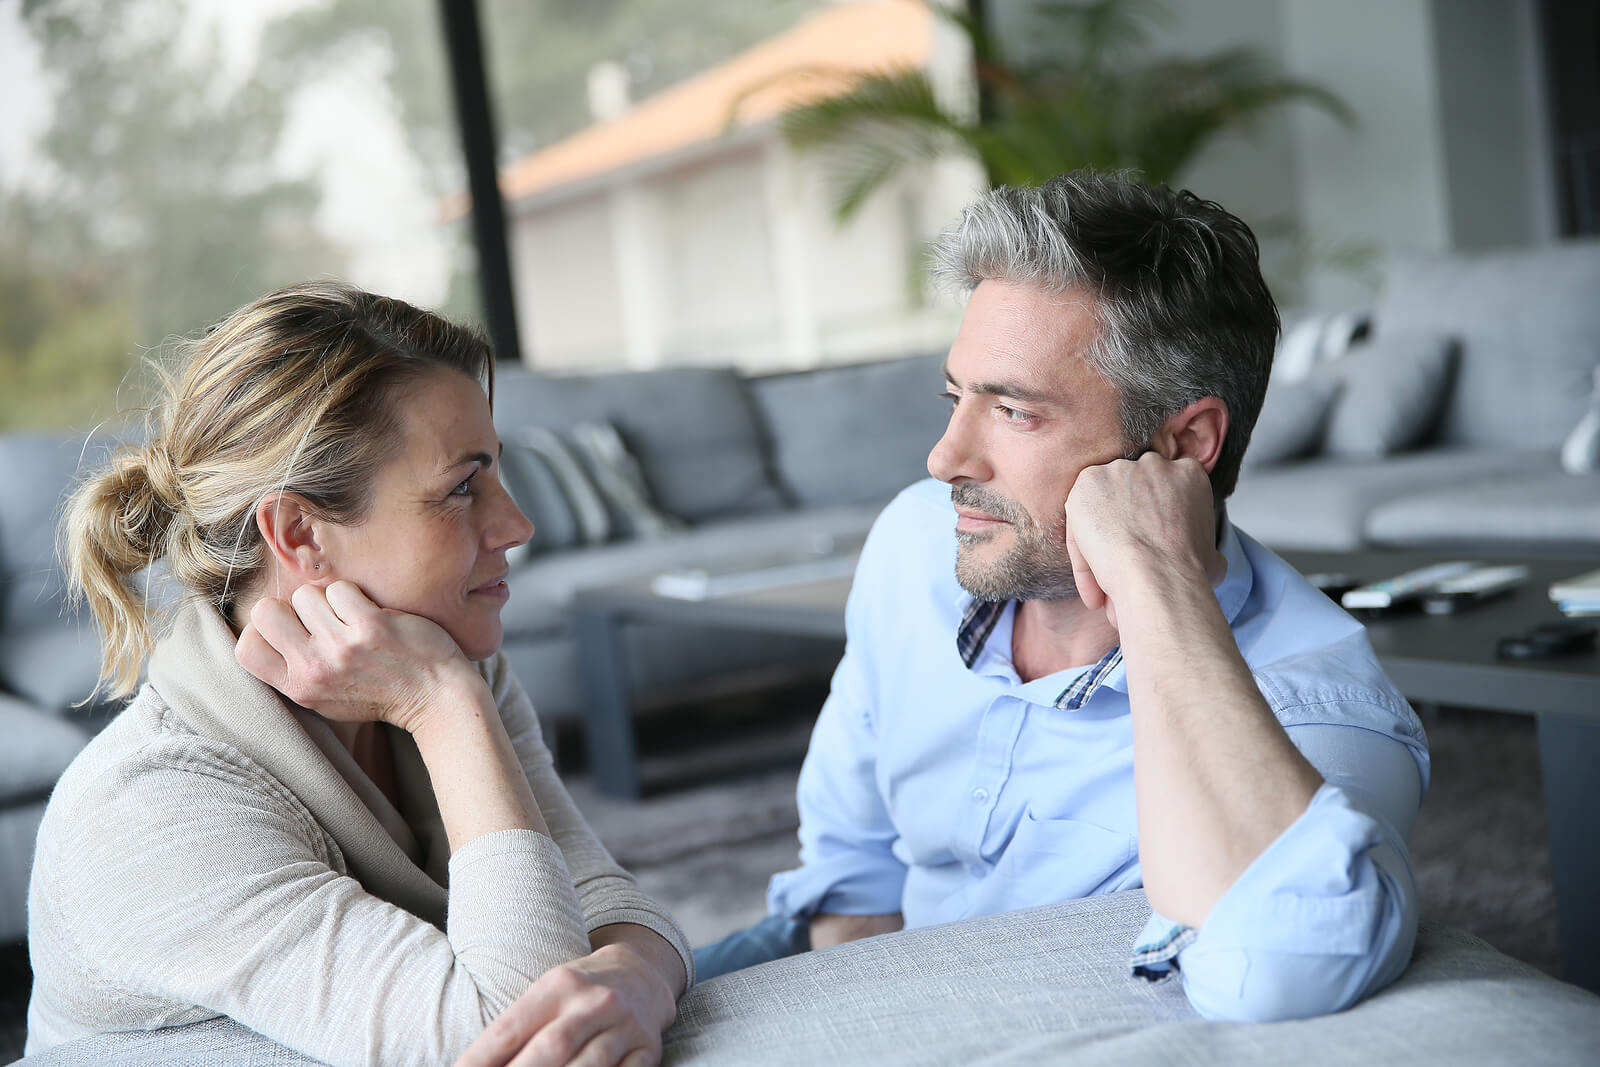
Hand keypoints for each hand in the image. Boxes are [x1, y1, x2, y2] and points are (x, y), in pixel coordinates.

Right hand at [235, 580, 479, 731]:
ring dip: (330, 600)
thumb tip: (265, 631)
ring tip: (354, 620)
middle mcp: (314, 669)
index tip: (290, 630)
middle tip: (321, 618)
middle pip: (265, 610)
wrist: (436, 698)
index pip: (245, 648)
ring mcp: (341, 647)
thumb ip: (296, 670)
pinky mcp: (371, 626)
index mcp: (299, 688)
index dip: (263, 631)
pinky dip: (357, 595)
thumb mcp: (327, 698)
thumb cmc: (381, 693)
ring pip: (307, 594)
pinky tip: (374, 615)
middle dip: (291, 606)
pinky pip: (341, 587)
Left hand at [454, 943, 676, 1066]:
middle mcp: (594, 1002)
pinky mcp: (648, 1050)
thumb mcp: (547, 993)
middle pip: (551, 1048)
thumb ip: (518, 1029)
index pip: (511, 1028)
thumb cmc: (579, 991)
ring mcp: (625, 1027)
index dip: (480, 1060)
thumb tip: (474, 1065)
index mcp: (559, 985)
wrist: (642, 974)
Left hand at [1063, 453, 1222, 628]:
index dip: (1152, 516)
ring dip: (1100, 536)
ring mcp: (1119, 469)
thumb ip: (1204, 546)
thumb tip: (1211, 560)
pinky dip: (1081, 548)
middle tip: (1124, 556)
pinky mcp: (1088, 480)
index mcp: (1189, 473)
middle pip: (1130, 490)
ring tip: (1107, 574)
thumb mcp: (1213, 556)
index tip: (1148, 540)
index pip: (1164, 486)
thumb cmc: (1189, 573)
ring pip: (1101, 504)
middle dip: (1124, 519)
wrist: (1159, 575)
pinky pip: (1078, 515)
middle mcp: (1154, 463)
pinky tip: (1094, 576)